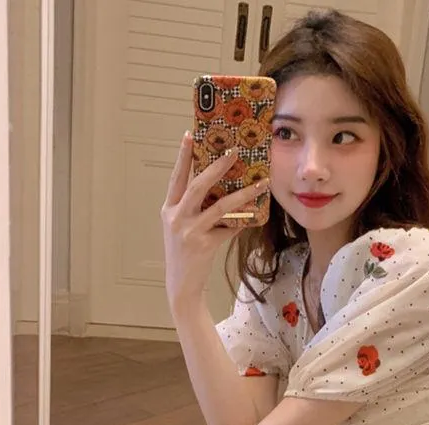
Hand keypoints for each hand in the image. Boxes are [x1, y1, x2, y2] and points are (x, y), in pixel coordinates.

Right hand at [162, 132, 269, 313]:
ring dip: (242, 194)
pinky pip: (228, 228)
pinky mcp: (203, 245)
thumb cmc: (186, 254)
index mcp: (168, 209)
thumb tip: (225, 190)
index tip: (189, 135)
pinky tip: (255, 214)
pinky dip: (242, 221)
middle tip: (233, 151)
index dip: (183, 156)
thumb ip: (197, 210)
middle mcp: (175, 217)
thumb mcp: (184, 228)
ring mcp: (188, 231)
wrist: (182, 285)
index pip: (176, 178)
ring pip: (219, 206)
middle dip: (216, 167)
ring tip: (260, 183)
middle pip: (197, 185)